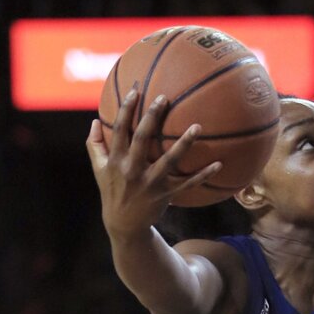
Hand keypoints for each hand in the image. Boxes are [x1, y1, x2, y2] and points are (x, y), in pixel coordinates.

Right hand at [86, 90, 221, 239]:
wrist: (123, 224)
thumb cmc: (112, 190)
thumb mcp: (99, 169)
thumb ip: (95, 145)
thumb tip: (95, 120)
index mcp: (116, 161)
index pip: (119, 130)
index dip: (126, 110)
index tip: (135, 90)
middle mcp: (132, 170)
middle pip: (142, 139)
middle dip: (151, 117)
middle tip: (164, 98)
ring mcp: (150, 183)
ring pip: (169, 161)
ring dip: (184, 144)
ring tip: (197, 126)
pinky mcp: (166, 194)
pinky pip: (187, 183)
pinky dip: (203, 175)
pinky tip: (219, 164)